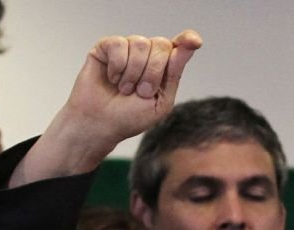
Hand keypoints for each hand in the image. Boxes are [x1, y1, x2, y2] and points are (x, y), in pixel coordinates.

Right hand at [10, 30, 200, 186]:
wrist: (99, 124)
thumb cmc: (130, 117)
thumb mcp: (161, 101)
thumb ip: (175, 73)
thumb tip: (191, 43)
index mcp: (164, 67)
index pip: (180, 46)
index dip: (188, 40)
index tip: (195, 42)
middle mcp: (147, 54)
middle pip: (161, 44)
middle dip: (153, 72)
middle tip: (141, 92)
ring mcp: (127, 49)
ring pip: (140, 43)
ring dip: (133, 73)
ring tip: (125, 89)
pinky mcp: (106, 47)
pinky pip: (119, 44)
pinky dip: (117, 66)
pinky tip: (112, 78)